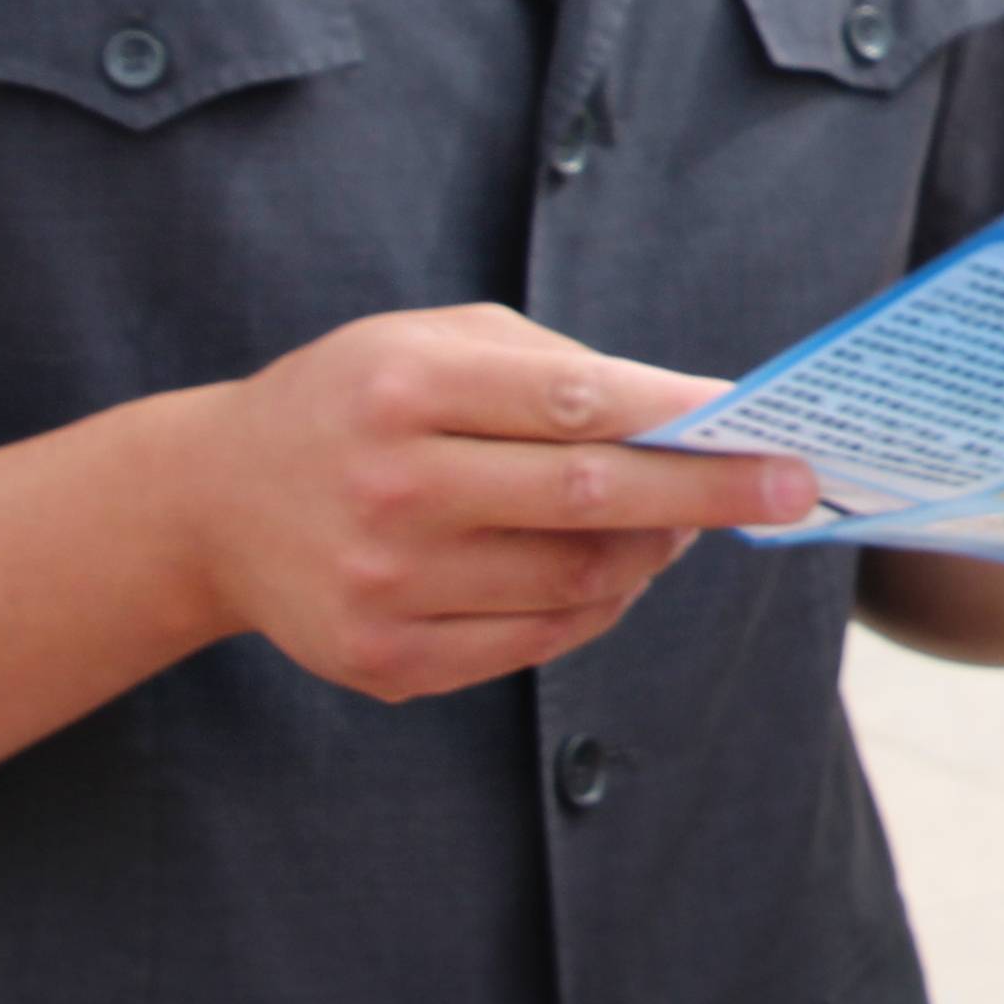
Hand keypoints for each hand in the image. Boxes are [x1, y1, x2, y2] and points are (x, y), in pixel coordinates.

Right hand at [180, 305, 814, 702]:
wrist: (212, 504)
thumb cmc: (355, 400)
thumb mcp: (432, 342)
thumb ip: (554, 368)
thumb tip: (691, 414)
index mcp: (404, 386)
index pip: (576, 402)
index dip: (682, 417)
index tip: (768, 425)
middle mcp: (391, 485)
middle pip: (591, 498)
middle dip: (708, 493)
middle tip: (791, 488)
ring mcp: (384, 585)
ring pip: (576, 581)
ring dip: (654, 551)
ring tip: (684, 521)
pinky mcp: (382, 661)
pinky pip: (536, 641)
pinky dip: (598, 608)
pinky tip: (617, 570)